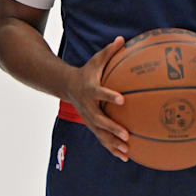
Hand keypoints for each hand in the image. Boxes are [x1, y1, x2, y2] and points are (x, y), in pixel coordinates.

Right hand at [64, 36, 129, 161]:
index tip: (122, 100)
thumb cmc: (88, 71)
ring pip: (100, 133)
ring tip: (127, 150)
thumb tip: (122, 39)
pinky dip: (112, 148)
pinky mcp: (91, 125)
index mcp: (91, 89)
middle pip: (99, 119)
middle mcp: (88, 106)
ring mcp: (88, 118)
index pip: (100, 93)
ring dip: (113, 143)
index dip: (110, 96)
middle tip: (126, 134)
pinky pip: (102, 139)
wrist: (68, 86)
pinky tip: (125, 156)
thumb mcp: (96, 60)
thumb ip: (109, 51)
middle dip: (112, 128)